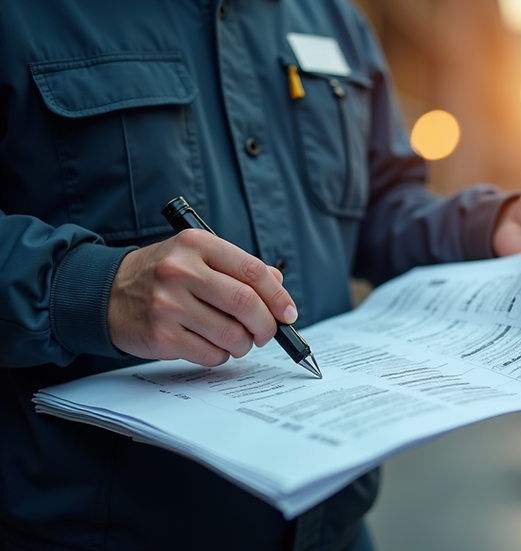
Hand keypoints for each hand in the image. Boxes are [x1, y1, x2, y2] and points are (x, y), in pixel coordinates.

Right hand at [107, 230, 297, 365]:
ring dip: (243, 344)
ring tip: (236, 340)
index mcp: (197, 245)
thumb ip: (238, 268)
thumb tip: (279, 287)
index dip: (278, 296)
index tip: (288, 314)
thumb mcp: (197, 257)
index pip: (253, 271)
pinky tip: (210, 345)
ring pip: (232, 334)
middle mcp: (182, 271)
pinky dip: (221, 355)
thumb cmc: (162, 275)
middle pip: (246, 303)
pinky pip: (211, 354)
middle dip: (266, 325)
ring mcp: (169, 305)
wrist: (104, 292)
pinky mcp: (160, 336)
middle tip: (267, 333)